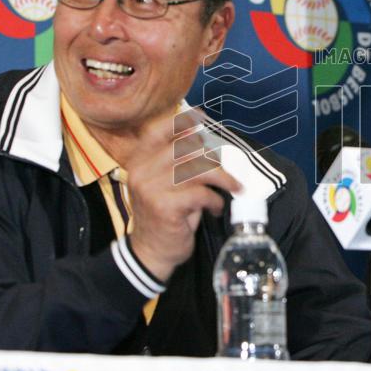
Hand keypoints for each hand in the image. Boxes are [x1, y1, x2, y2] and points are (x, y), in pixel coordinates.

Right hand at [126, 108, 240, 280]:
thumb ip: (178, 163)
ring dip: (222, 180)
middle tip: (227, 174)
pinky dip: (214, 200)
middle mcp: (142, 171)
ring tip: (231, 189)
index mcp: (140, 161)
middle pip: (188, 149)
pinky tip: (214, 208)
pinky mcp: (164, 207)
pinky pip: (201, 194)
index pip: (159, 131)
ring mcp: (151, 188)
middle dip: (214, 159)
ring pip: (198, 170)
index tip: (202, 119)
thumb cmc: (165, 215)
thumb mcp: (166, 184)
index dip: (182, 122)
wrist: (151, 252)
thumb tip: (205, 141)